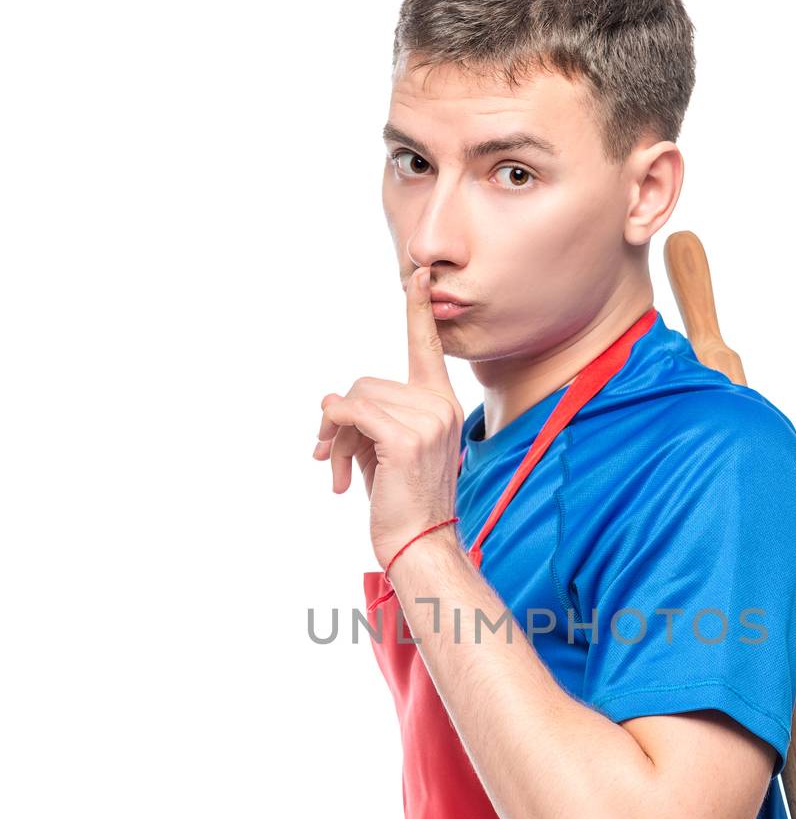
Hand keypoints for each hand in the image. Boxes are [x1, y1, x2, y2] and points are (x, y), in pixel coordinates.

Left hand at [312, 267, 465, 568]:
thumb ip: (370, 416)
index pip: (426, 346)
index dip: (418, 309)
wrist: (418, 545)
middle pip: (366, 382)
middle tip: (332, 457)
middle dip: (340, 420)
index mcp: (441, 404)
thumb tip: (330, 404)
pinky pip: (352, 413)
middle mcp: (440, 406)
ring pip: (356, 398)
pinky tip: (336, 466)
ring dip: (335, 435)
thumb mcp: (387, 448)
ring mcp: (428, 420)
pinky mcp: (407, 438)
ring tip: (339, 471)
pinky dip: (335, 433)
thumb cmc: (401, 501)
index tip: (418, 273)